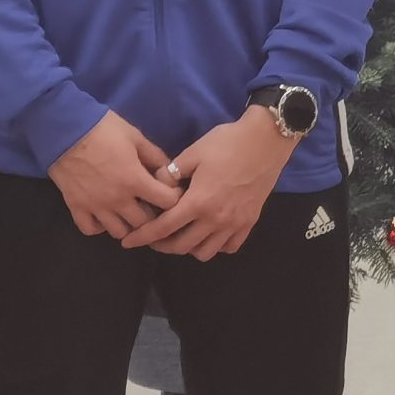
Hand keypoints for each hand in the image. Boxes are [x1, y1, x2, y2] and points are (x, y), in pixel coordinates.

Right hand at [47, 111, 179, 238]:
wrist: (64, 129)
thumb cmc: (102, 129)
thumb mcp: (135, 136)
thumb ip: (155, 155)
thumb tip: (170, 170)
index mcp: (135, 180)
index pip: (167, 203)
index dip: (173, 197)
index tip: (170, 191)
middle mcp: (117, 200)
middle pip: (144, 223)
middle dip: (152, 215)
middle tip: (149, 204)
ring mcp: (96, 207)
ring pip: (119, 232)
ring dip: (127, 224)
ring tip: (127, 212)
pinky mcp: (76, 208)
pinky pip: (91, 230)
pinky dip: (100, 227)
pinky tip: (103, 215)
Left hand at [121, 108, 297, 259]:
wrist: (266, 141)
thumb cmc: (228, 143)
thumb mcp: (194, 152)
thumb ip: (172, 172)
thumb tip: (156, 184)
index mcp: (198, 202)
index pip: (164, 228)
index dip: (143, 237)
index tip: (128, 242)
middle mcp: (215, 219)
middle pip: (182, 246)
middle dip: (162, 245)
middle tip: (153, 237)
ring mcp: (234, 224)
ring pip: (205, 252)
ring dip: (189, 248)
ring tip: (182, 235)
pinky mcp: (249, 222)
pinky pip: (229, 247)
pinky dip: (216, 246)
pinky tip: (209, 234)